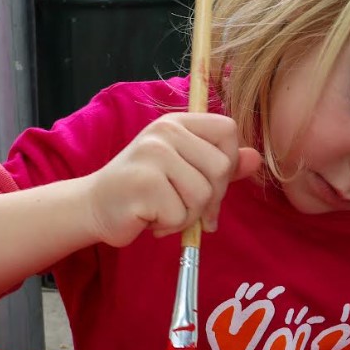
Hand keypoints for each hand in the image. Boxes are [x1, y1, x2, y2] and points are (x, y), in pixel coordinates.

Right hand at [85, 113, 261, 246]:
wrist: (94, 206)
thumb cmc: (143, 189)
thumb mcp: (183, 169)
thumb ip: (218, 163)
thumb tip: (256, 158)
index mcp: (177, 123)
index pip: (228, 130)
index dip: (229, 161)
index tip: (211, 181)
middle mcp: (164, 133)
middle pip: (220, 168)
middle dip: (210, 198)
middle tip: (185, 206)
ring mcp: (152, 157)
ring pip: (202, 195)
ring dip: (187, 216)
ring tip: (164, 211)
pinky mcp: (144, 185)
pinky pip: (180, 215)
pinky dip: (169, 227)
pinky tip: (150, 219)